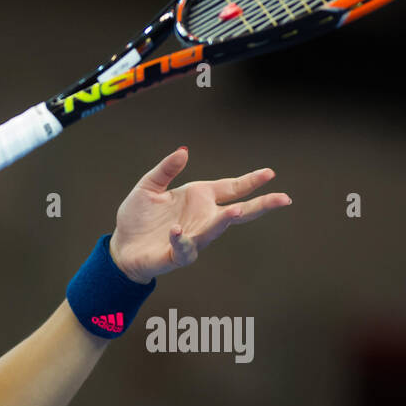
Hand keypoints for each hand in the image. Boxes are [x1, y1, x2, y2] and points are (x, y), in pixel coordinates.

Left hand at [109, 147, 290, 282]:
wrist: (122, 246)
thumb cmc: (139, 217)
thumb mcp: (149, 186)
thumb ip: (166, 169)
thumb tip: (184, 150)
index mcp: (199, 198)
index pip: (231, 188)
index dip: (250, 181)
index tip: (270, 173)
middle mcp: (202, 218)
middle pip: (238, 212)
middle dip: (260, 205)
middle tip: (283, 198)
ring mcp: (193, 237)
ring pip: (214, 231)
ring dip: (224, 221)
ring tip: (237, 211)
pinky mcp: (176, 254)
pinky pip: (183, 248)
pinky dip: (181, 239)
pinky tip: (176, 230)